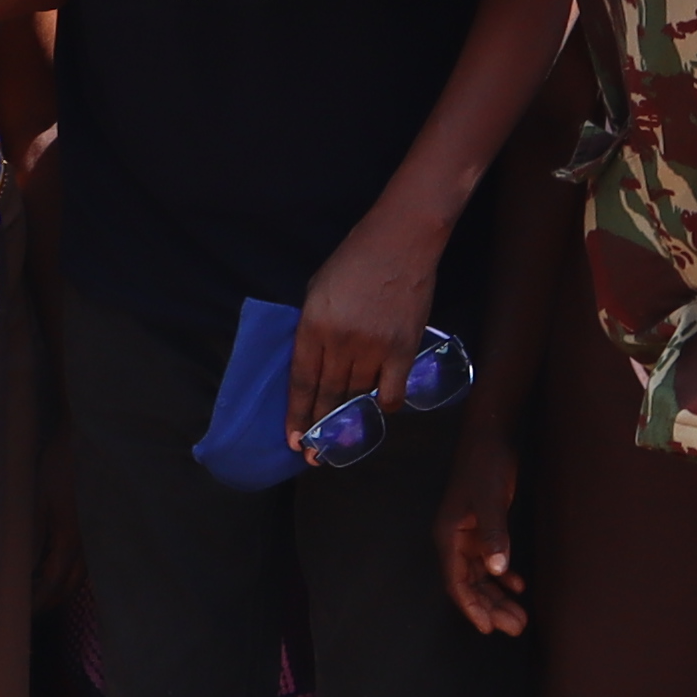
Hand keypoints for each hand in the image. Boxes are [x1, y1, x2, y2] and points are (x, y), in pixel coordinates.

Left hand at [288, 204, 442, 447]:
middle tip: (312, 454)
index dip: (296, 414)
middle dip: (317, 428)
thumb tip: (312, 364)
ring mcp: (374, 347)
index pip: (301, 381)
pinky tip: (376, 409)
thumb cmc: (353, 260)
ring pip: (356, 395)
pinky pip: (391, 391)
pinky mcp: (403, 348)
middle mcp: (340, 341)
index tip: (292, 439)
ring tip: (339, 441)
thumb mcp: (317, 289)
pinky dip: (383, 405)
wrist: (400, 242)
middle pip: (326, 395)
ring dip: (347, 420)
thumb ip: (312, 328)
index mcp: (313, 325)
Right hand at [435, 422, 529, 638]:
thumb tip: (497, 570)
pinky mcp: (482, 529)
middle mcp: (455, 541)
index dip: (471, 607)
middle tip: (515, 628)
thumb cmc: (486, 467)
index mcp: (449, 537)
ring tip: (520, 617)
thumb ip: (494, 535)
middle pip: (470, 584)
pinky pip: (490, 561)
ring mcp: (468, 536)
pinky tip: (518, 585)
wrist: (490, 438)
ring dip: (499, 596)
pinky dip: (503, 575)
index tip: (488, 628)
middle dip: (491, 608)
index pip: (456, 582)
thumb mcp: (491, 500)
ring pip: (481, 576)